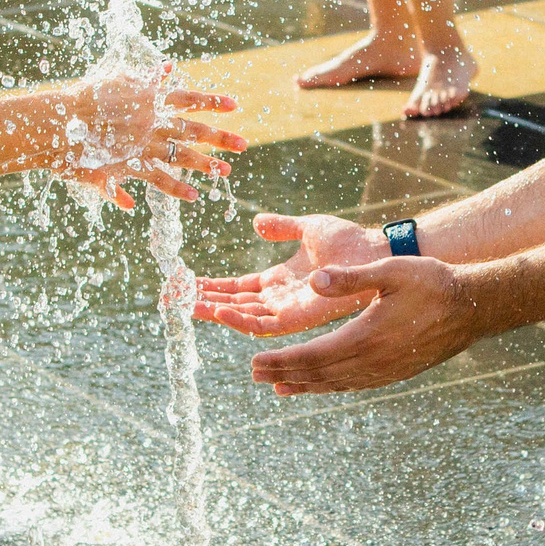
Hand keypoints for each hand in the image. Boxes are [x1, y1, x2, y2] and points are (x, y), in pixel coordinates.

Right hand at [59, 66, 244, 207]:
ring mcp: (143, 145)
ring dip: (205, 164)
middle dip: (219, 137)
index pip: (188, 98)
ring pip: (182, 157)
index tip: (234, 105)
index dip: (212, 102)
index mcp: (149, 99)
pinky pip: (158, 180)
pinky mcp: (130, 165)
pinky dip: (176, 189)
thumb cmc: (82, 98)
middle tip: (243, 144)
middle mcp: (151, 122)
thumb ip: (146, 78)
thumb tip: (169, 68)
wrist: (58, 120)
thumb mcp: (116, 79)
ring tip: (224, 172)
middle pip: (193, 130)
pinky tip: (194, 195)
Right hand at [194, 212, 385, 334]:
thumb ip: (280, 226)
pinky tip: (217, 310)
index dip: (212, 285)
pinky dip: (239, 319)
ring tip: (186, 305)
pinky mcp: (298, 318)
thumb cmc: (349, 241)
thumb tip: (255, 220)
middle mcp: (280, 299)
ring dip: (214, 312)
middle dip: (202, 301)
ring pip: (242, 317)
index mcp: (279, 279)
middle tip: (170, 298)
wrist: (374, 252)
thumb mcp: (306, 227)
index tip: (185, 281)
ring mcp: (288, 310)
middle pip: (233, 304)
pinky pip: (263, 325)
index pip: (238, 287)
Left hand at [247, 256, 482, 394]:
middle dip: (284, 374)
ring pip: (335, 384)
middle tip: (255, 375)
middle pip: (317, 374)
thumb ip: (350, 278)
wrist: (471, 309)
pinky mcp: (394, 373)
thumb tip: (313, 279)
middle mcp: (371, 362)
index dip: (280, 361)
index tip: (254, 363)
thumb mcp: (390, 272)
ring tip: (279, 386)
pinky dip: (330, 386)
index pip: (310, 356)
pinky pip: (354, 385)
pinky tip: (321, 384)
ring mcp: (384, 372)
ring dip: (305, 384)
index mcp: (364, 338)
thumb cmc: (431, 283)